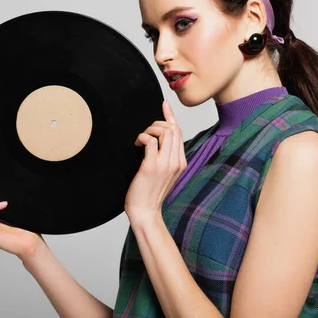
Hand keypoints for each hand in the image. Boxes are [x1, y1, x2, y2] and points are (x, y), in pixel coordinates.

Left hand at [124, 101, 186, 219]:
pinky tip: (137, 144)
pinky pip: (150, 140)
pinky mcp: (151, 166)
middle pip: (173, 129)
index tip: (164, 105)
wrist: (145, 212)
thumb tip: (156, 141)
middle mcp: (176, 162)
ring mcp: (165, 164)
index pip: (179, 132)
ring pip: (164, 132)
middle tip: (146, 132)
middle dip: (157, 123)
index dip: (171, 117)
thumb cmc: (150, 194)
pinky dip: (142, 137)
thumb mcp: (164, 174)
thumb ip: (165, 158)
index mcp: (181, 162)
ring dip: (150, 129)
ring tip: (141, 140)